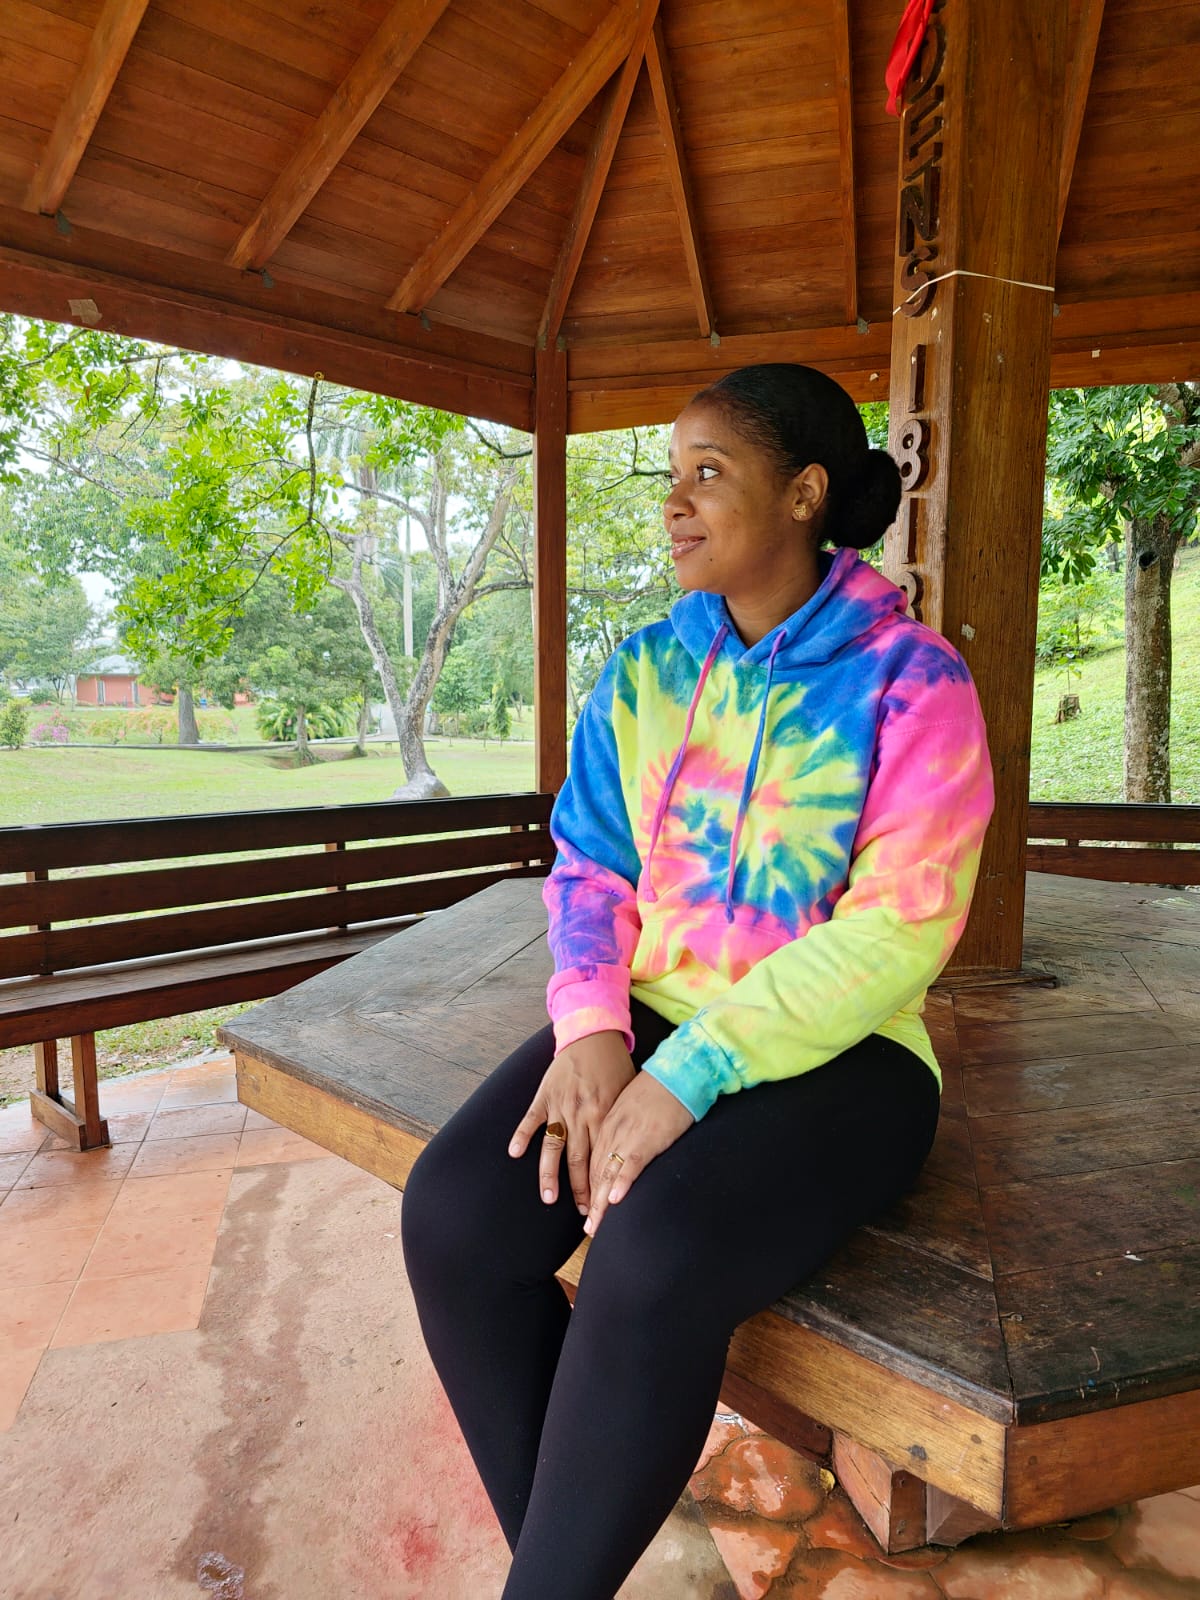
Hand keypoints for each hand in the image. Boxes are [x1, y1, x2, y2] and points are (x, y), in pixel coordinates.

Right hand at [508, 1032, 634, 1211]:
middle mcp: (582, 1114)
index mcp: (604, 1115)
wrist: (593, 1034)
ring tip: (548, 1198)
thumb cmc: (614, 1065)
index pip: (601, 1159)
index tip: (601, 1206)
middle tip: (582, 1213)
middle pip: (578, 1160)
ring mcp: (560, 1105)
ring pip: (553, 1146)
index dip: (601, 1185)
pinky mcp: (545, 1094)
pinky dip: (521, 1135)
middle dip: (580, 1189)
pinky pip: (531, 1119)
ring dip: (549, 1174)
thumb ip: (620, 1121)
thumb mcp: (625, 1094)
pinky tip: (514, 1153)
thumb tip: (624, 1151)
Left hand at [584, 1072, 693, 1236]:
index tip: (586, 1208)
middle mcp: (610, 1130)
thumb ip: (620, 1127)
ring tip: (596, 1227)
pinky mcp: (647, 1137)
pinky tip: (615, 1200)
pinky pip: (630, 1164)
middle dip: (590, 1202)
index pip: (591, 1161)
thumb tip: (619, 1147)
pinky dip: (622, 1183)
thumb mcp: (629, 1106)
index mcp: (605, 1123)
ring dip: (600, 1203)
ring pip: (607, 1172)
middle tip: (588, 1229)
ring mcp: (626, 1134)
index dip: (587, 1188)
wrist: (675, 1072)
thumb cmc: (655, 1089)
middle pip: (594, 1172)